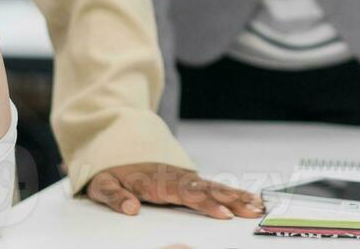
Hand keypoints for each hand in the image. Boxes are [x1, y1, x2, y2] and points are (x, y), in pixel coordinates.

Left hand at [85, 163, 263, 219]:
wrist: (113, 146)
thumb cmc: (109, 171)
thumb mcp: (102, 184)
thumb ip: (115, 198)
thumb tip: (131, 209)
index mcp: (157, 181)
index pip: (187, 194)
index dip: (206, 204)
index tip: (224, 214)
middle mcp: (175, 178)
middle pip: (208, 189)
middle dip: (232, 200)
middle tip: (252, 210)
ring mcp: (184, 177)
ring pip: (215, 186)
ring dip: (237, 195)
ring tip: (257, 204)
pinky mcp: (189, 180)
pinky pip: (214, 186)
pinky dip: (233, 191)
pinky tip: (249, 198)